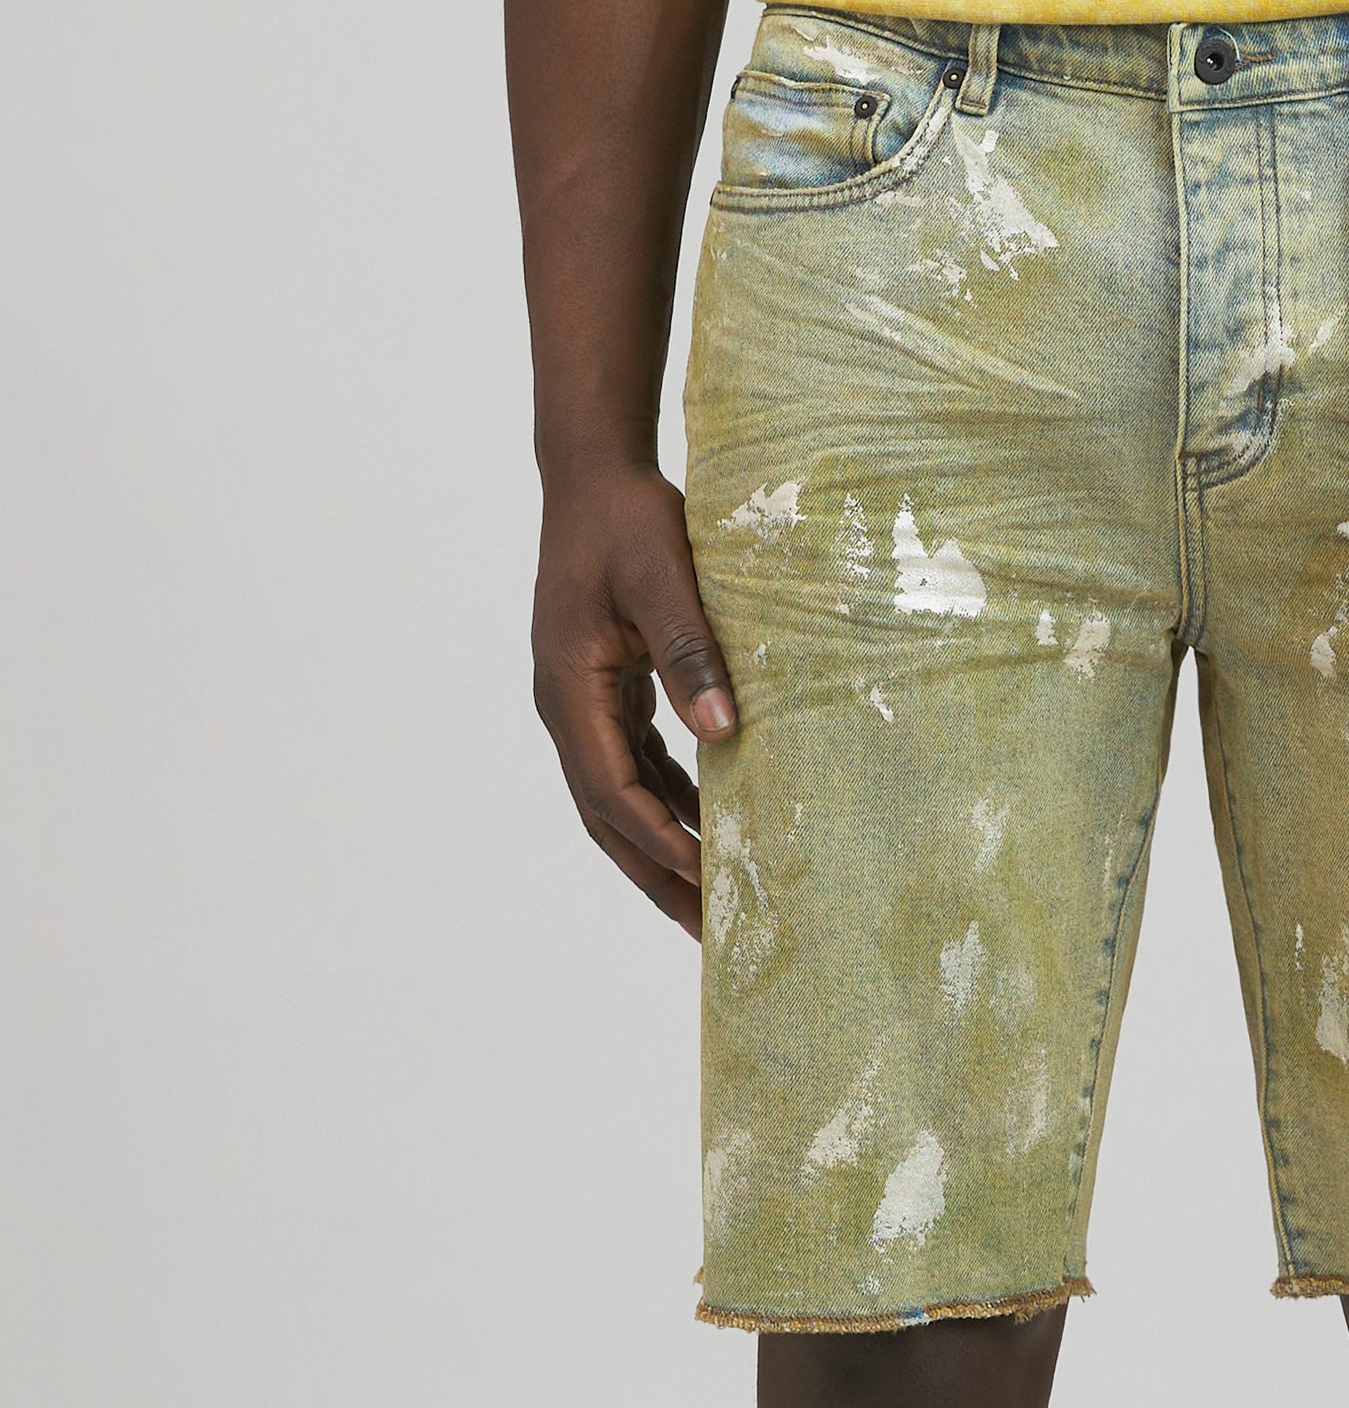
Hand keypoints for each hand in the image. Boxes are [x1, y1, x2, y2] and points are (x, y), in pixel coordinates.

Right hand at [530, 462, 737, 937]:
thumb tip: (723, 733)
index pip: (615, 792)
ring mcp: (580, 705)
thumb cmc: (628, 518)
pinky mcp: (602, 694)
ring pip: (619, 802)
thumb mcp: (664, 577)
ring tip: (717, 900)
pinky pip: (633, 770)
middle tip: (712, 933)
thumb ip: (690, 652)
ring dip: (664, 852)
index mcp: (570, 691)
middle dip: (659, 878)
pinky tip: (710, 829)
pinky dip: (668, 805)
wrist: (594, 474)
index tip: (710, 878)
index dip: (662, 841)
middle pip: (609, 821)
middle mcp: (565, 710)